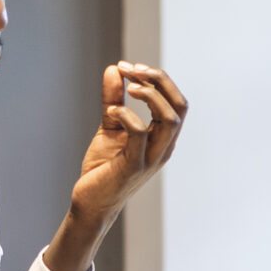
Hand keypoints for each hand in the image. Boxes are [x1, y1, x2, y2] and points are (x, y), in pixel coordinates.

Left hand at [43, 62, 188, 270]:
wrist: (90, 203)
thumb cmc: (103, 169)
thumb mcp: (110, 127)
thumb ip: (113, 98)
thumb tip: (114, 70)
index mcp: (162, 137)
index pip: (176, 100)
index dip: (156, 78)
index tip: (128, 67)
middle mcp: (164, 147)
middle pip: (180, 104)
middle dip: (159, 79)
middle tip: (131, 68)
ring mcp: (152, 157)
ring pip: (170, 118)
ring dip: (149, 95)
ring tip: (127, 86)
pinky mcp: (134, 166)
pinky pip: (140, 134)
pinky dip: (127, 115)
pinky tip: (112, 111)